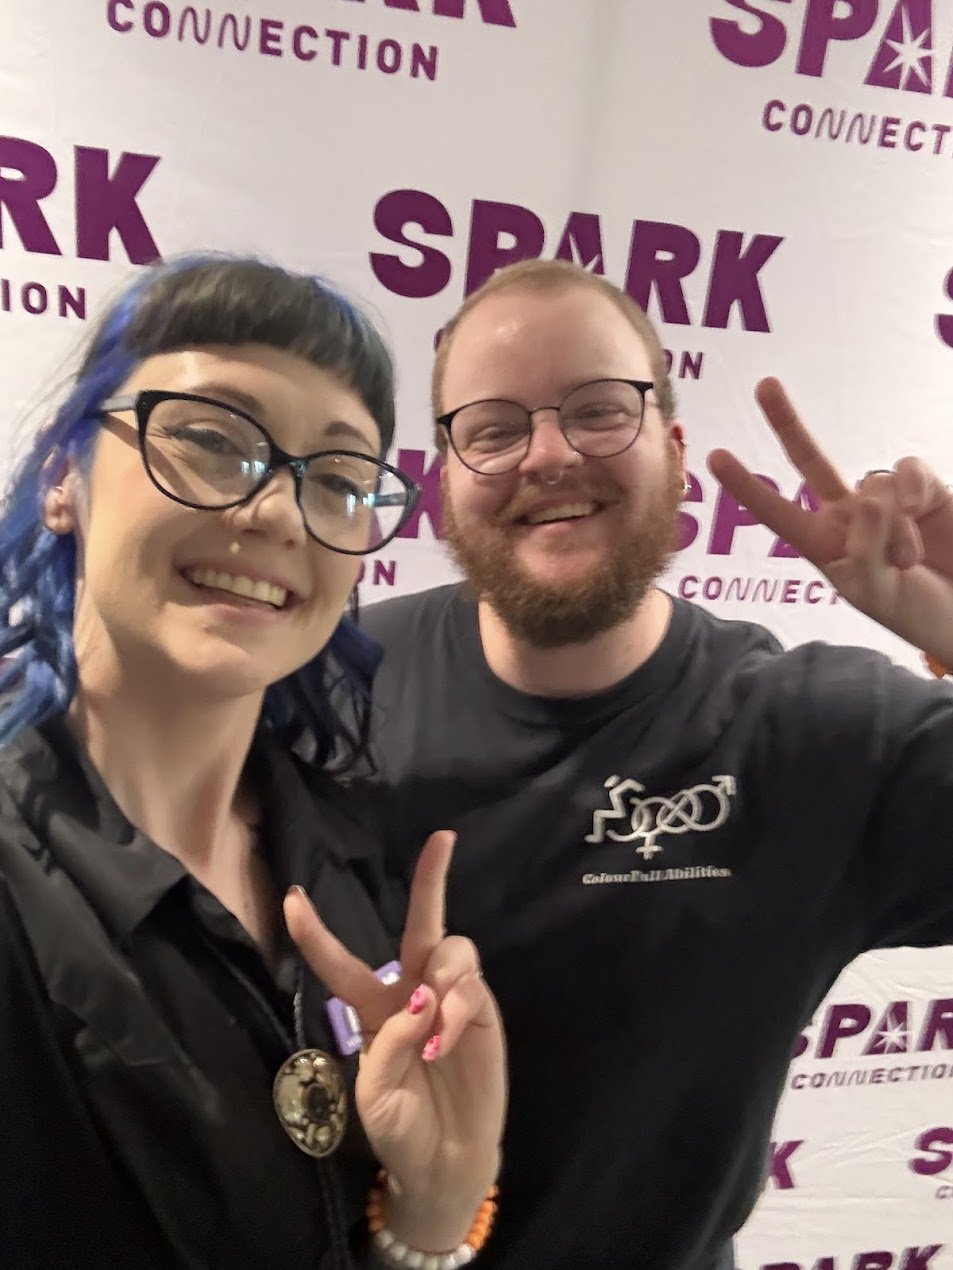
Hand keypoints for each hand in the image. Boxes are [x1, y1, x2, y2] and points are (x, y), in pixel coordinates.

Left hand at [284, 831, 505, 1251]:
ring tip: (435, 1030)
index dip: (316, 933)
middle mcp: (412, 989)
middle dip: (430, 879)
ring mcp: (451, 997)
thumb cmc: (399, 1127)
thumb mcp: (375, 1094)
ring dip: (443, 980)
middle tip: (443, 839)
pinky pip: (470, 987)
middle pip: (420, 923)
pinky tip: (444, 1044)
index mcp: (373, 1006)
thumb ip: (390, 1042)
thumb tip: (423, 997)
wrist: (445, 1161)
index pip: (340, 963)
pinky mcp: (482, 1012)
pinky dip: (456, 1011)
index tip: (290, 897)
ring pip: (452, 951)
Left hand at [707, 377, 952, 664]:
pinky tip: (925, 516)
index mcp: (823, 544)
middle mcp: (848, 514)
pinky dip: (916, 494)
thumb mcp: (875, 593)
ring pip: (874, 485)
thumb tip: (865, 498)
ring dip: (895, 527)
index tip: (714, 457)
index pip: (778, 511)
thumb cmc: (914, 611)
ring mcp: (886, 497)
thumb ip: (863, 551)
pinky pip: (907, 469)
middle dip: (787, 422)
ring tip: (908, 561)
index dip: (748, 486)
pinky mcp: (925, 487)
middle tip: (764, 385)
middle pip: (810, 460)